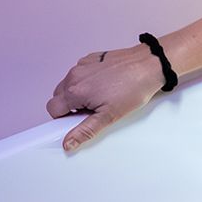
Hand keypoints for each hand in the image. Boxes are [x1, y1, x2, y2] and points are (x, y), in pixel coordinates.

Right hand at [46, 44, 163, 152]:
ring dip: (79, 93)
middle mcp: (74, 75)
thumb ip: (85, 130)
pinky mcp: (91, 58)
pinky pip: (81, 72)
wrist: (149, 65)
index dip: (63, 118)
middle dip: (71, 106)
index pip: (53, 109)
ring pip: (69, 84)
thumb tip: (68, 142)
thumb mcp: (109, 116)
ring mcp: (82, 64)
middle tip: (93, 110)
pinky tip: (105, 84)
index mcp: (74, 90)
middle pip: (59, 96)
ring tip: (102, 97)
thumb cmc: (133, 88)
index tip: (77, 120)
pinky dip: (88, 80)